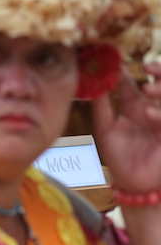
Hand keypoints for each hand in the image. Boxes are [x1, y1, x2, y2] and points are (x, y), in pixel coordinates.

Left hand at [92, 63, 160, 193]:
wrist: (132, 184)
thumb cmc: (119, 158)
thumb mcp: (105, 129)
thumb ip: (101, 107)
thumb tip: (90, 84)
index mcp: (132, 107)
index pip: (129, 84)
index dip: (123, 72)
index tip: (114, 60)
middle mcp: (149, 110)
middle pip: (158, 84)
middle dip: (158, 72)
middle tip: (147, 67)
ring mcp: (160, 122)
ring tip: (147, 89)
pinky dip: (158, 115)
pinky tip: (147, 113)